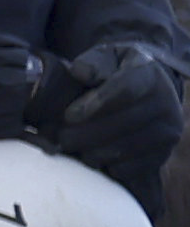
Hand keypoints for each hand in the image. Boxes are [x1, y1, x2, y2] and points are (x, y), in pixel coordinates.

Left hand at [34, 43, 188, 211]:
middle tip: (59, 137)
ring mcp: (166, 131)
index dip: (95, 105)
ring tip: (72, 147)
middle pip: (121, 125)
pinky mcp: (161, 155)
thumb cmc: (115, 72)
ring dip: (89, 153)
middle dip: (83, 134)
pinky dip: (104, 167)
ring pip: (122, 150)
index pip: (126, 90)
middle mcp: (165, 103)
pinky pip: (128, 169)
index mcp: (149, 74)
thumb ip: (92, 62)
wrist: (146, 90)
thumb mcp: (105, 56)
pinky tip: (92, 156)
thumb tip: (81, 73)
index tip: (69, 116)